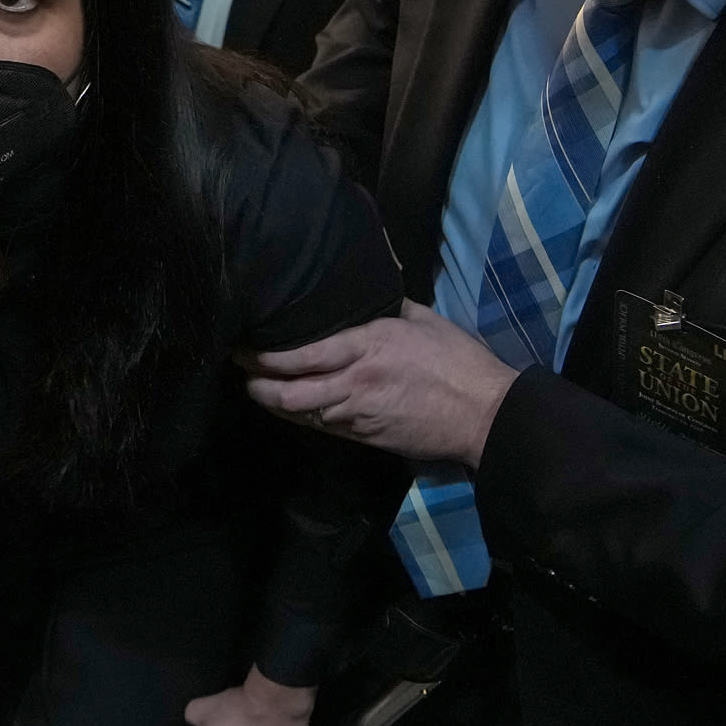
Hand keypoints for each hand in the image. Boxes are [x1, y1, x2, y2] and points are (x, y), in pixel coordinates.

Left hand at [245, 300, 520, 465]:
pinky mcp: (366, 436)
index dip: (264, 357)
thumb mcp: (420, 318)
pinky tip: (294, 407)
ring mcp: (358, 414)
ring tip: (259, 389)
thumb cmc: (457, 360)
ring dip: (275, 404)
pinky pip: (323, 427)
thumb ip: (385, 306)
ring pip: (300, 415)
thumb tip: (365, 289)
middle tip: (241, 373)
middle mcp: (354, 383)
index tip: (245, 348)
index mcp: (366, 346)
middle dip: (257, 385)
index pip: (300, 355)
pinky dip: (302, 417)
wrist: (484, 414)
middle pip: (288, 394)